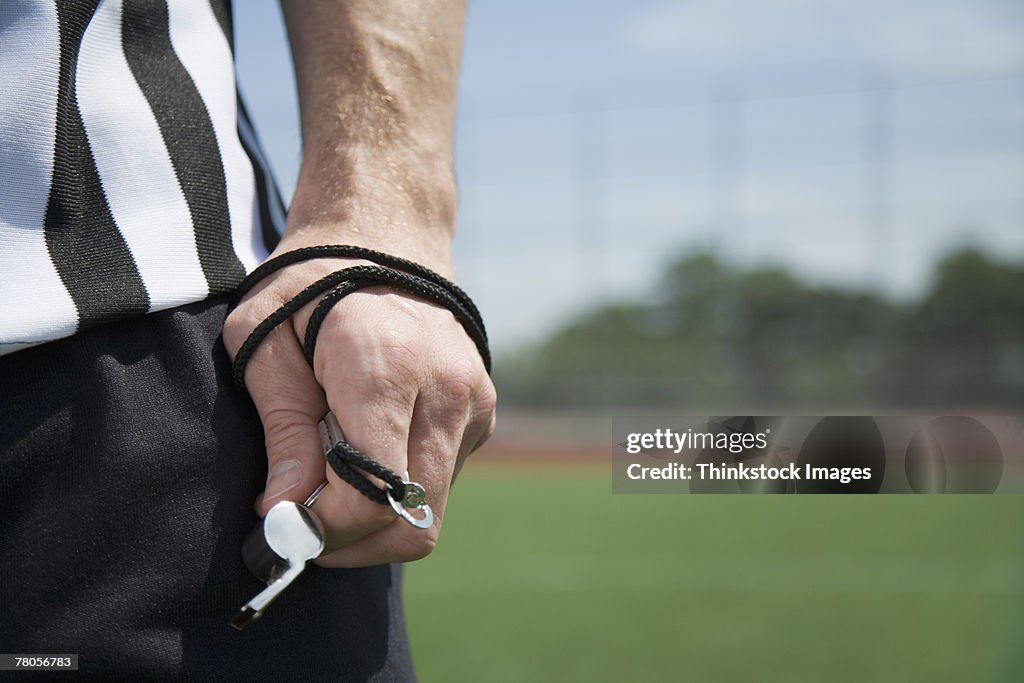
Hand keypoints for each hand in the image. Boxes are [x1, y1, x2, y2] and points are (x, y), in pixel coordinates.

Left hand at [222, 236, 495, 567]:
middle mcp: (445, 389)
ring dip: (379, 517)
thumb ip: (283, 432)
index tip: (282, 525)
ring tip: (334, 476)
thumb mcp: (266, 344)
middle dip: (355, 542)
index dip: (324, 530)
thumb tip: (285, 512)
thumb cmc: (311, 284)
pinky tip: (371, 445)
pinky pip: (443, 478)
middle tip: (306, 523)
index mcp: (387, 369)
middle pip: (414, 519)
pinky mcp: (483, 409)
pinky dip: (403, 486)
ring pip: (432, 508)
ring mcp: (473, 401)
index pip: (373, 494)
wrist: (385, 234)